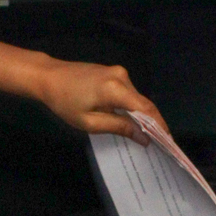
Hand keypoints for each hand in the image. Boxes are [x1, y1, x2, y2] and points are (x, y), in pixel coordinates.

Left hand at [33, 59, 165, 143]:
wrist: (48, 77)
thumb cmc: (64, 102)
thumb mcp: (90, 122)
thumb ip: (119, 127)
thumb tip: (144, 137)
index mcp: (116, 88)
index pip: (146, 108)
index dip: (159, 125)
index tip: (167, 141)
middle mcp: (121, 76)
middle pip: (143, 102)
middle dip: (153, 122)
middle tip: (160, 143)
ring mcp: (117, 72)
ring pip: (136, 97)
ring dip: (142, 115)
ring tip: (146, 135)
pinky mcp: (112, 72)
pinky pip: (128, 92)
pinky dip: (132, 106)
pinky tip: (131, 120)